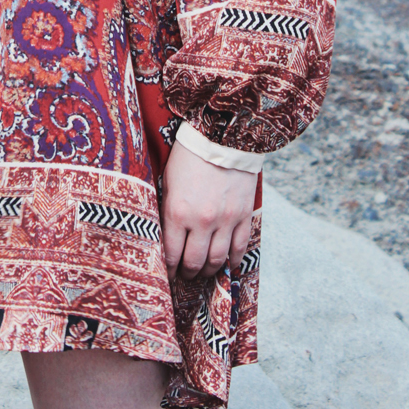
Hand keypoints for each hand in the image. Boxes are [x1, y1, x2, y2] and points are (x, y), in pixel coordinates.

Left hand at [161, 139, 257, 280]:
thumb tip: (165, 236)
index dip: (167, 270)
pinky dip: (232, 261)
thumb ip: (168, 210)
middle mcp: (201, 221)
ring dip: (208, 270)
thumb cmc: (189, 155)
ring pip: (216, 259)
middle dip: (187, 273)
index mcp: (177, 212)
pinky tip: (226, 264)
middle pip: (194, 262)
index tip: (166, 274)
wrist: (221, 134)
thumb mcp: (168, 181)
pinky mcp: (243, 215)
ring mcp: (225, 220)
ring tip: (202, 271)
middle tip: (184, 275)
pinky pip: (239, 248)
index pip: (171, 254)